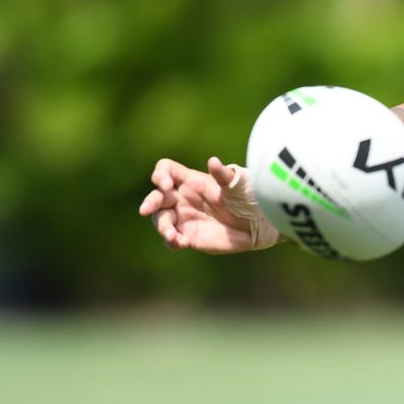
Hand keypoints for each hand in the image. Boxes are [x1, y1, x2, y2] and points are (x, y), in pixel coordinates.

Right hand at [139, 157, 281, 253]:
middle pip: (156, 196)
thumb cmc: (247, 197)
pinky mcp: (188, 236)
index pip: (165, 171)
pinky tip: (183, 242)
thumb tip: (213, 161)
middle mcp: (182, 198)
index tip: (166, 185)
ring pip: (160, 220)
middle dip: (150, 202)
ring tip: (173, 235)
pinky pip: (171, 239)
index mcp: (191, 180)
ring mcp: (183, 218)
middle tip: (146, 210)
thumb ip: (224, 176)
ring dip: (162, 227)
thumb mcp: (237, 185)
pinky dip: (173, 241)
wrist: (258, 224)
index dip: (160, 175)